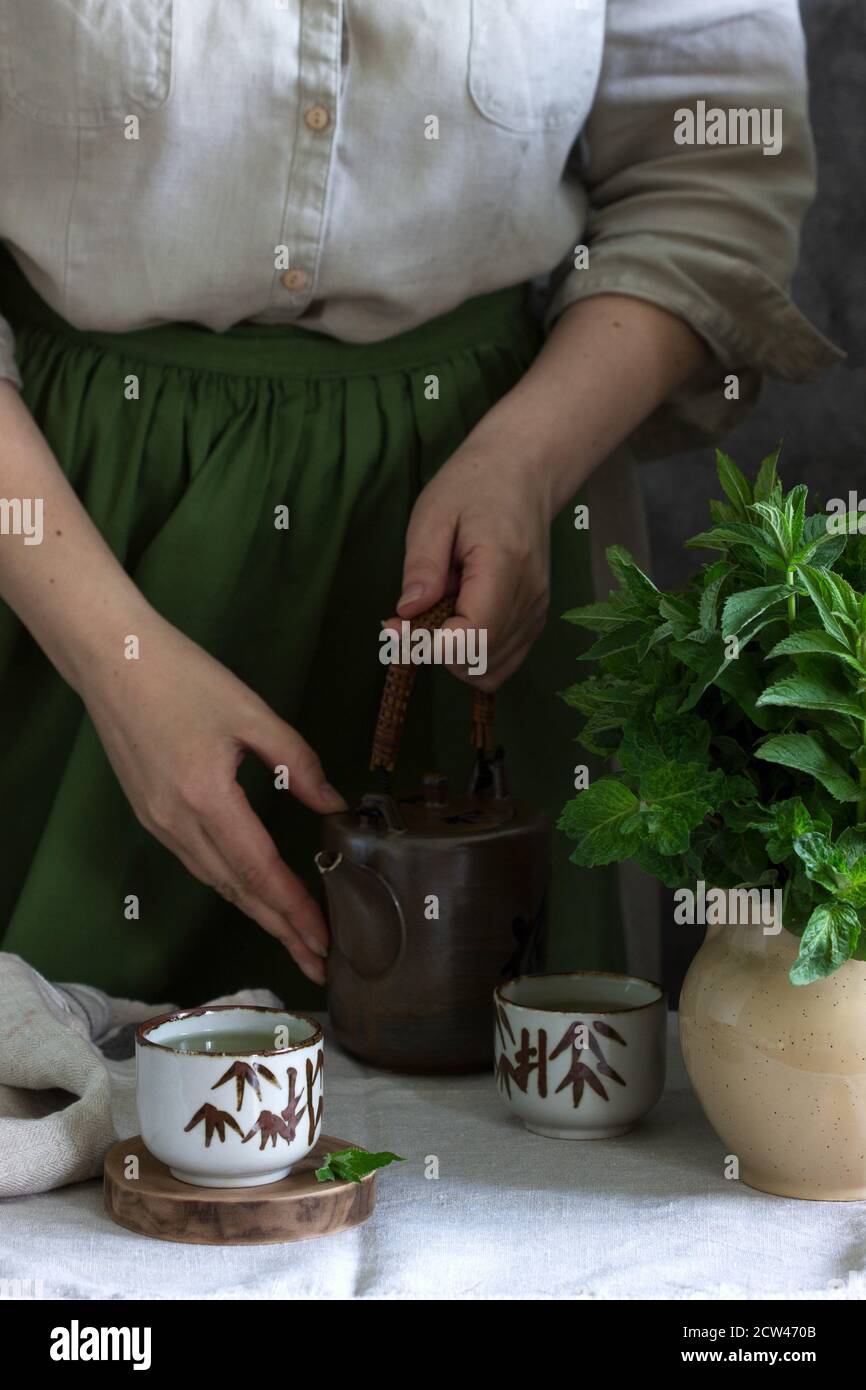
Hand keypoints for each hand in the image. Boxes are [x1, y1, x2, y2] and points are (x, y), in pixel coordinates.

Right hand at [81, 613, 346, 983]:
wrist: (115, 662)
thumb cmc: (186, 678)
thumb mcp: (253, 713)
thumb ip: (298, 762)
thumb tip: (333, 804)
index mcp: (207, 798)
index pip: (260, 870)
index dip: (294, 908)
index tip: (324, 940)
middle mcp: (179, 823)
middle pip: (238, 890)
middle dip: (281, 930)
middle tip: (319, 963)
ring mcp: (159, 824)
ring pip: (217, 882)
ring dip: (257, 912)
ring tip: (295, 938)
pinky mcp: (151, 816)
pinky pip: (199, 863)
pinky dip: (232, 886)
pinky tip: (254, 895)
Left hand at [389, 441, 550, 691]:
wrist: (524, 473)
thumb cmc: (474, 486)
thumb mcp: (434, 513)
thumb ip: (421, 566)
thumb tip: (407, 614)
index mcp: (505, 565)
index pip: (475, 635)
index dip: (429, 645)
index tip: (395, 627)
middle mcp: (530, 595)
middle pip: (480, 659)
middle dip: (435, 651)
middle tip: (409, 616)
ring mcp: (537, 610)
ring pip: (490, 670)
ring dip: (452, 655)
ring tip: (440, 610)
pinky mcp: (536, 618)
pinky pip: (501, 662)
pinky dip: (472, 655)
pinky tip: (457, 620)